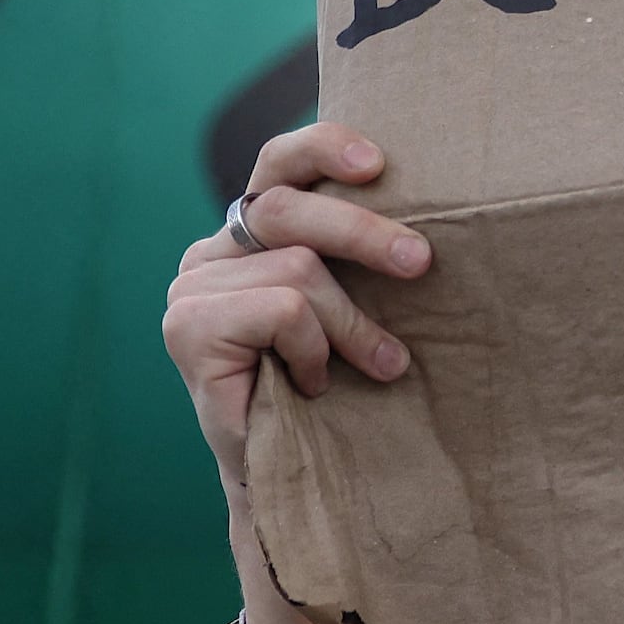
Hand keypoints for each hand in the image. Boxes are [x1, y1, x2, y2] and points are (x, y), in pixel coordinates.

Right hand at [165, 124, 430, 623]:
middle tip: (424, 265)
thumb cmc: (342, 387)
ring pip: (299, 270)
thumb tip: (436, 209)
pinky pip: (283, 311)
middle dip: (366, 232)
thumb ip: (362, 257)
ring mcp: (191, 290)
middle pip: (288, 207)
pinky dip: (316, 349)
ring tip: (377, 366)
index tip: (382, 162)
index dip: (325, 146)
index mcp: (248, 233)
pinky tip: (314, 385)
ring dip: (351, 324)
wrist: (297, 478)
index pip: (279, 162)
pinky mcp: (187, 329)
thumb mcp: (357, 307)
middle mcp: (210, 252)